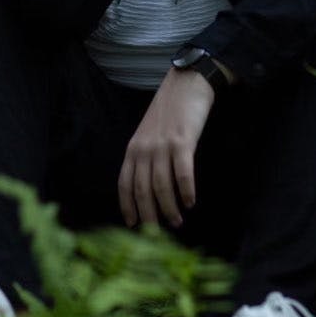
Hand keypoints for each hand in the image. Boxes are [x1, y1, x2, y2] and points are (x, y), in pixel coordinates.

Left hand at [118, 67, 213, 228]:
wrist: (187, 83)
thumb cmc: (170, 110)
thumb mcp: (149, 132)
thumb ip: (145, 155)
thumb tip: (148, 186)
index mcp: (134, 148)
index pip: (125, 184)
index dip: (128, 207)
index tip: (133, 225)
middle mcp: (144, 148)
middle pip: (142, 191)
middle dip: (150, 216)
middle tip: (159, 233)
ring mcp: (163, 145)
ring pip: (162, 187)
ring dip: (169, 209)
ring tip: (178, 221)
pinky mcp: (182, 142)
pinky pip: (183, 174)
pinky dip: (186, 191)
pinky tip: (191, 201)